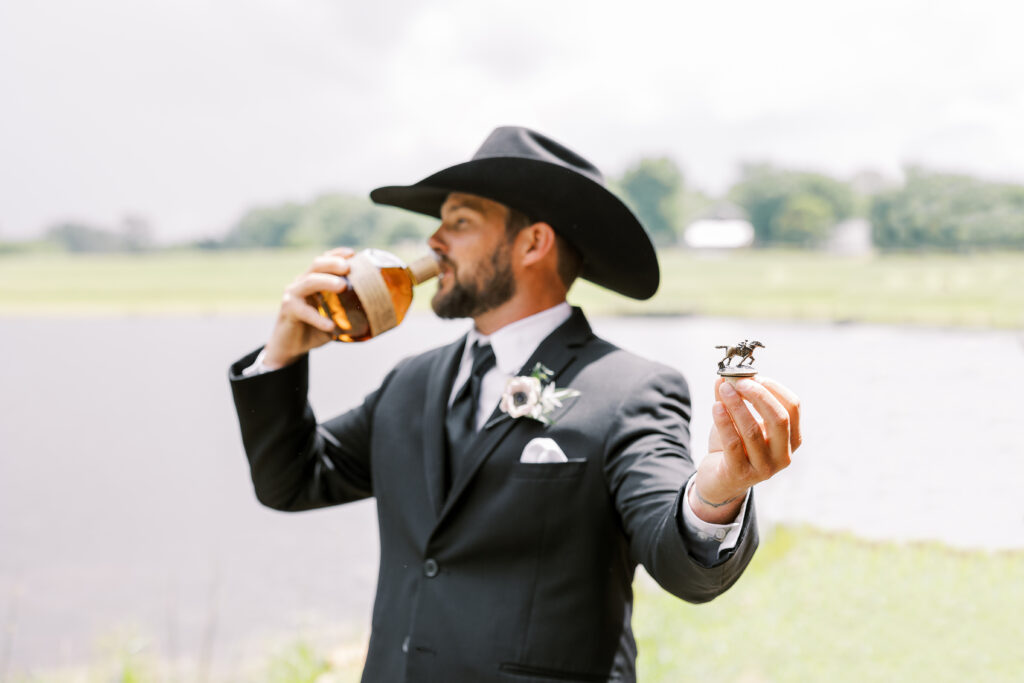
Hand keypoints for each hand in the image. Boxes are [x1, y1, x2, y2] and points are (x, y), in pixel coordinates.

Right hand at [262, 247, 354, 369]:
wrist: (290, 345)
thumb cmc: (315, 328)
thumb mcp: (333, 316)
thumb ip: (348, 310)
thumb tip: (377, 310)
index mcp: (313, 279)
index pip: (325, 260)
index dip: (337, 254)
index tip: (353, 253)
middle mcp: (302, 282)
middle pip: (317, 265)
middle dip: (333, 263)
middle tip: (348, 267)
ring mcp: (293, 294)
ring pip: (309, 282)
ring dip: (326, 281)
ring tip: (342, 286)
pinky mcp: (288, 309)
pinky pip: (304, 311)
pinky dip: (318, 318)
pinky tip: (331, 326)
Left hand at [689, 376, 801, 523]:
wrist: (720, 480)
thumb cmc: (735, 448)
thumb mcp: (738, 421)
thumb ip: (734, 399)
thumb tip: (725, 377)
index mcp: (791, 440)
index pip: (793, 408)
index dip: (774, 388)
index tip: (754, 376)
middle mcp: (783, 456)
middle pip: (779, 419)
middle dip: (758, 395)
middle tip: (739, 381)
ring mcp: (763, 468)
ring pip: (753, 431)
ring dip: (737, 405)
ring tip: (724, 388)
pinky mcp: (740, 474)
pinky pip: (733, 444)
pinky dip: (724, 422)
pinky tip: (716, 407)